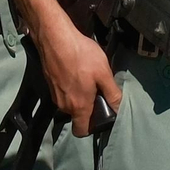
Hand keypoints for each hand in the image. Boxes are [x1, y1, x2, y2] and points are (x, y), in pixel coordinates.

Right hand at [37, 15, 120, 136]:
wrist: (55, 38)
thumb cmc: (82, 56)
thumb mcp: (104, 74)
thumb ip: (112, 94)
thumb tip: (119, 109)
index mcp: (78, 106)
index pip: (81, 131)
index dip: (92, 128)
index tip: (103, 117)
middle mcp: (63, 105)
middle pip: (78, 116)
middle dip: (90, 109)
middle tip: (101, 94)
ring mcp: (55, 95)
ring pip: (71, 104)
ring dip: (81, 97)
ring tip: (91, 81)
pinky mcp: (50, 84)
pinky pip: (64, 94)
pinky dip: (72, 89)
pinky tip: (80, 74)